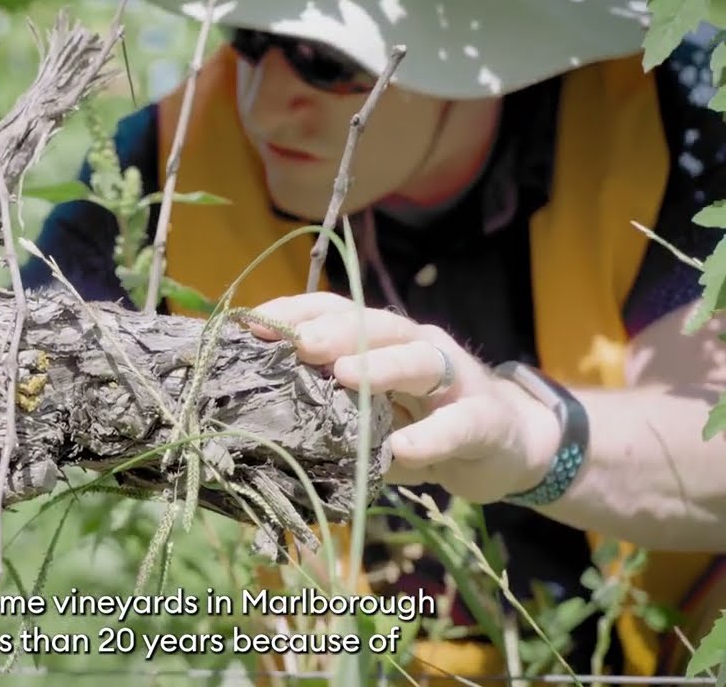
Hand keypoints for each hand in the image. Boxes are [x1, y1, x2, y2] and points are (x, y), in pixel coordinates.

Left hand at [244, 293, 559, 503]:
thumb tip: (254, 409)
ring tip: (344, 376)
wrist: (507, 447)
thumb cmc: (422, 424)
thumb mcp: (370, 412)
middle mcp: (419, 346)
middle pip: (376, 325)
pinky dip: (430, 436)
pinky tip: (401, 448)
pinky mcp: (485, 419)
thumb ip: (327, 405)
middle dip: (334, 331)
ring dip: (381, 365)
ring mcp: (457, 379)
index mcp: (383, 340)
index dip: (295, 313)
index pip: (336, 311)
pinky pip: (458, 423)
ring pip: (420, 360)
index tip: (251, 324)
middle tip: (297, 344)